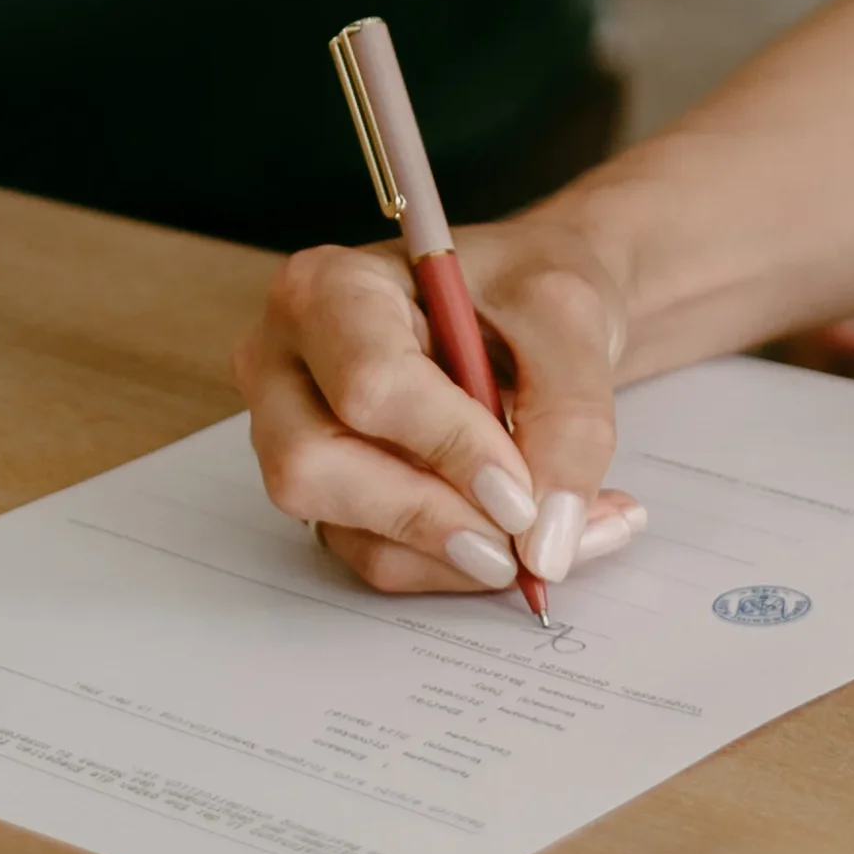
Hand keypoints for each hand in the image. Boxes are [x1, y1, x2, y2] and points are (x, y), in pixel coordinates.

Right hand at [233, 223, 645, 595]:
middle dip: (433, 518)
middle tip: (530, 537)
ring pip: (348, 531)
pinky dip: (462, 564)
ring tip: (565, 534)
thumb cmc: (528, 292)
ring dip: (463, 556)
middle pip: (314, 468)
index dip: (448, 448)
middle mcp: (285, 365)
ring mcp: (293, 437)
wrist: (528, 311)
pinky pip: (380, 556)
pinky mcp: (328, 495)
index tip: (522, 494)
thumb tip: (545, 542)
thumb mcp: (569, 322)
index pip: (367, 384)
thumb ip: (568, 423)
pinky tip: (532, 538)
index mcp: (330, 290)